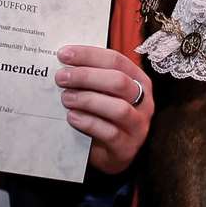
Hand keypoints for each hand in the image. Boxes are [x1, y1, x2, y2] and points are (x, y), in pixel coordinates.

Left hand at [55, 45, 152, 174]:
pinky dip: (89, 122)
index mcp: (138, 79)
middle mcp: (144, 101)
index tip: (63, 54)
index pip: (115, 60)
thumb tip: (63, 59)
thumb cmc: (104, 115)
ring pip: (118, 108)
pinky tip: (72, 117)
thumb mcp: (102, 92)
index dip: (88, 55)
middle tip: (62, 77)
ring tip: (66, 98)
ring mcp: (138, 125)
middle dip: (86, 76)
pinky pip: (110, 133)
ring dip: (88, 100)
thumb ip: (91, 76)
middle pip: (119, 81)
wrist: (110, 152)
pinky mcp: (127, 147)